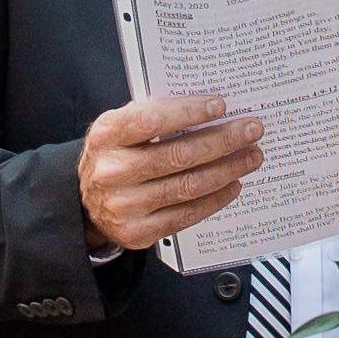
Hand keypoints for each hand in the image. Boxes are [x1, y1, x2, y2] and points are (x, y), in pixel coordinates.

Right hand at [81, 93, 262, 253]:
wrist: (87, 203)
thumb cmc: (115, 156)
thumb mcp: (120, 129)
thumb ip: (154, 116)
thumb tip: (209, 109)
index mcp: (106, 136)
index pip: (150, 120)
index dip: (188, 112)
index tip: (220, 105)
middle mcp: (112, 172)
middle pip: (178, 155)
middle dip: (222, 141)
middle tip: (251, 130)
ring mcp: (124, 206)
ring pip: (188, 186)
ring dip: (227, 169)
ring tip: (250, 156)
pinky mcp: (138, 232)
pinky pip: (187, 215)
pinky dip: (215, 198)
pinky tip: (233, 184)